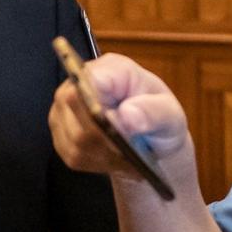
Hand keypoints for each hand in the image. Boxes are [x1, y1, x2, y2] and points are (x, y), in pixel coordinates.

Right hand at [48, 53, 190, 178]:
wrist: (150, 139)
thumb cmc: (159, 117)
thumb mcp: (170, 114)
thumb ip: (153, 112)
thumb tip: (127, 115)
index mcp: (109, 68)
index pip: (86, 79)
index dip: (96, 104)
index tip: (117, 126)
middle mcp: (79, 83)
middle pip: (75, 110)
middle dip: (105, 137)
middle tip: (130, 150)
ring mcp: (64, 109)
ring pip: (75, 139)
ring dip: (104, 155)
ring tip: (127, 157)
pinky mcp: (61, 134)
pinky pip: (73, 155)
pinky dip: (97, 163)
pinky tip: (115, 160)